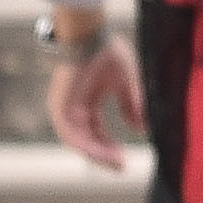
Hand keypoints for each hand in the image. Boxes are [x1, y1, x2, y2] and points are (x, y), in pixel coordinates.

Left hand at [43, 24, 145, 173]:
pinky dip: (87, 146)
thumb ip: (133, 106)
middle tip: (122, 166)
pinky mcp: (59, 109)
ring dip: (98, 154)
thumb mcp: (126, 83)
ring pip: (80, 142)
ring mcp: (64, 109)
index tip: (125, 159)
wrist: (89, 36)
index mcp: (86, 102)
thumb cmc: (105, 52)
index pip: (96, 132)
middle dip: (105, 155)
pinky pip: (72, 135)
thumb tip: (142, 129)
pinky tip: (103, 153)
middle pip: (88, 141)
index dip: (110, 147)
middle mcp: (74, 109)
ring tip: (116, 162)